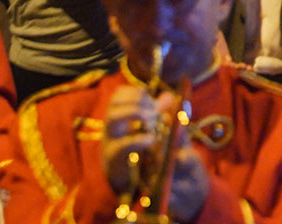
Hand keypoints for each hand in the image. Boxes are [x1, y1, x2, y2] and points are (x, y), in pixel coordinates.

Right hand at [102, 83, 207, 219]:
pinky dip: (137, 139)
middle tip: (152, 110)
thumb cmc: (154, 156)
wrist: (150, 189)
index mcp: (123, 119)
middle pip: (114, 103)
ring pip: (112, 118)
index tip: (150, 98)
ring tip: (151, 118)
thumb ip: (166, 115)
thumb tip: (170, 96)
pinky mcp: (115, 161)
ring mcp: (112, 143)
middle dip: (136, 101)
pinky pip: (121, 146)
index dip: (135, 92)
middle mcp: (114, 128)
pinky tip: (151, 139)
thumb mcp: (164, 134)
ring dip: (134, 112)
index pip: (119, 95)